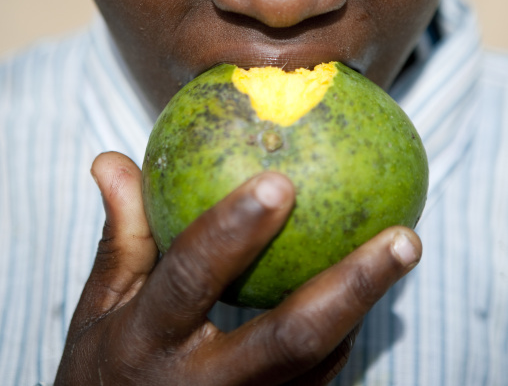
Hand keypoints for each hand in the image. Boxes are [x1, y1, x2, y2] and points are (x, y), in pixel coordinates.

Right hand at [55, 151, 421, 384]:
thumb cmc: (106, 370)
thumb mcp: (100, 306)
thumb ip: (121, 235)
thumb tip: (111, 160)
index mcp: (150, 342)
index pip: (192, 276)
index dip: (232, 230)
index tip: (280, 181)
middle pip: (289, 337)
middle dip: (351, 284)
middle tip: (403, 236)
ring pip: (319, 362)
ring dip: (365, 305)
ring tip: (401, 247)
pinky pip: (318, 379)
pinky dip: (345, 330)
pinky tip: (366, 285)